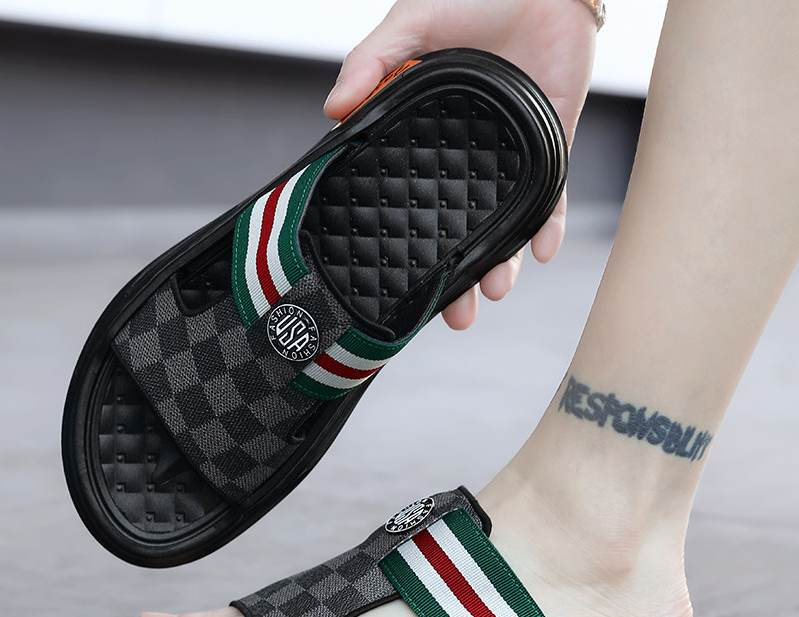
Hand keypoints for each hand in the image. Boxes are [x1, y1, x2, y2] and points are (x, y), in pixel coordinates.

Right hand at [324, 0, 596, 328]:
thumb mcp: (414, 22)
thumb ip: (374, 61)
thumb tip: (333, 110)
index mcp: (431, 142)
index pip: (415, 203)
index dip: (408, 245)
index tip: (399, 284)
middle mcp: (469, 162)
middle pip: (462, 232)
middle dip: (460, 279)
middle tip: (454, 316)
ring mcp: (510, 160)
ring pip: (505, 227)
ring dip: (502, 264)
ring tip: (494, 291)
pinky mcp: (553, 148)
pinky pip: (554, 198)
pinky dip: (550, 226)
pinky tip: (541, 251)